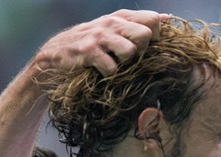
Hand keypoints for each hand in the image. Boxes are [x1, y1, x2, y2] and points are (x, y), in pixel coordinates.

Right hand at [33, 9, 165, 81]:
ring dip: (126, 64)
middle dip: (144, 51)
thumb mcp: (113, 29)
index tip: (147, 49)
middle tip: (131, 59)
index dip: (157, 37)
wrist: (54, 56)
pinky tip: (101, 72)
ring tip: (115, 65)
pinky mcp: (88, 52)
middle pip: (146, 34)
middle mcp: (111, 23)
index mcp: (120, 17)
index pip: (153, 19)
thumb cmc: (90, 45)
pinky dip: (109, 74)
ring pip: (131, 51)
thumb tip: (166, 19)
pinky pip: (111, 67)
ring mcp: (99, 37)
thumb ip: (137, 24)